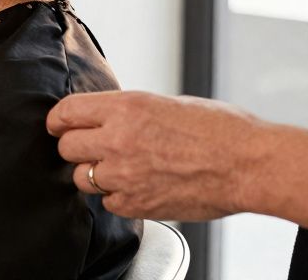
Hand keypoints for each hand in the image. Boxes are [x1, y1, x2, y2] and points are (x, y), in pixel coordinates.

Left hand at [46, 91, 270, 220]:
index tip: (59, 126)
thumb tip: (102, 118)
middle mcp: (117, 140)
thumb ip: (126, 113)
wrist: (248, 164)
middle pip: (66, 148)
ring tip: (121, 169)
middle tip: (91, 149)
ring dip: (95, 175)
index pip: (65, 113)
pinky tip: (138, 187)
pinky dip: (117, 198)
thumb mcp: (164, 103)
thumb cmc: (217, 129)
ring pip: (82, 178)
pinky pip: (108, 203)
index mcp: (124, 108)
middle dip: (76, 148)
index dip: (59, 121)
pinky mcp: (136, 204)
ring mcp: (124, 175)